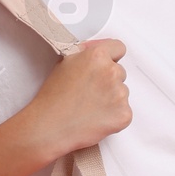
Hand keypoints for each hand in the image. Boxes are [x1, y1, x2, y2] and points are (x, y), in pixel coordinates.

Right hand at [21, 38, 131, 162]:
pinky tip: (95, 118)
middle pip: (120, 72)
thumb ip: (86, 54)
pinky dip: (113, 116)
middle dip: (108, 81)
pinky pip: (124, 112)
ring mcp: (120, 94)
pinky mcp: (124, 114)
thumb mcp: (65, 62)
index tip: (103, 67)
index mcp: (97, 56)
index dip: (110, 58)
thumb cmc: (53, 97)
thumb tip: (101, 52)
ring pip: (122, 93)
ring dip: (111, 99)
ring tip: (89, 107)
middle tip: (89, 92)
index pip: (119, 48)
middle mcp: (112, 72)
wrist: (50, 127)